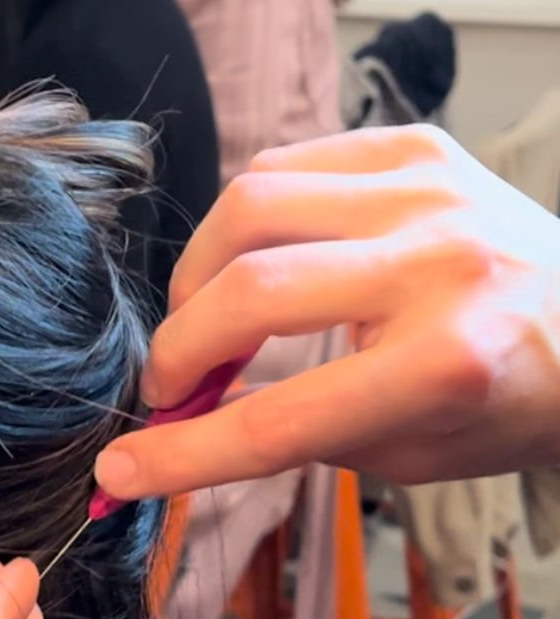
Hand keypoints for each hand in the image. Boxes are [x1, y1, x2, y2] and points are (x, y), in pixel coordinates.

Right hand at [95, 125, 559, 498]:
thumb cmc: (499, 404)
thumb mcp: (401, 453)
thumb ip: (290, 433)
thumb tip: (174, 426)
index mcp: (447, 364)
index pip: (277, 420)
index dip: (184, 454)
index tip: (121, 470)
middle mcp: (439, 265)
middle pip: (250, 294)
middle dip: (178, 353)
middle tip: (170, 389)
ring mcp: (428, 191)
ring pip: (250, 207)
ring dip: (197, 277)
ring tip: (204, 320)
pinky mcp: (415, 147)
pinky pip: (283, 167)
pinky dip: (241, 224)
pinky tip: (248, 263)